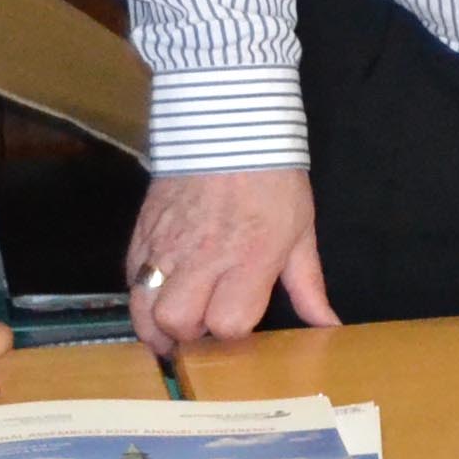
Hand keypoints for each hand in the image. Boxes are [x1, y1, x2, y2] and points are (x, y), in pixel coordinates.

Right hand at [125, 169, 335, 356]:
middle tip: (202, 327)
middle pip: (178, 322)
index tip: (239, 324)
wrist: (229, 124)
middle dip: (190, 334)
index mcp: (250, 258)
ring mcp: (167, 244)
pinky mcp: (143, 230)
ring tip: (171, 327)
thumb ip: (308, 286)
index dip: (233, 332)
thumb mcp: (301, 232)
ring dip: (156, 325)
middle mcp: (204, 256)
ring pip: (143, 308)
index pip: (230, 323)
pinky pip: (129, 278)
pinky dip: (141, 293)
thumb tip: (329, 327)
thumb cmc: (273, 179)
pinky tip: (159, 291)